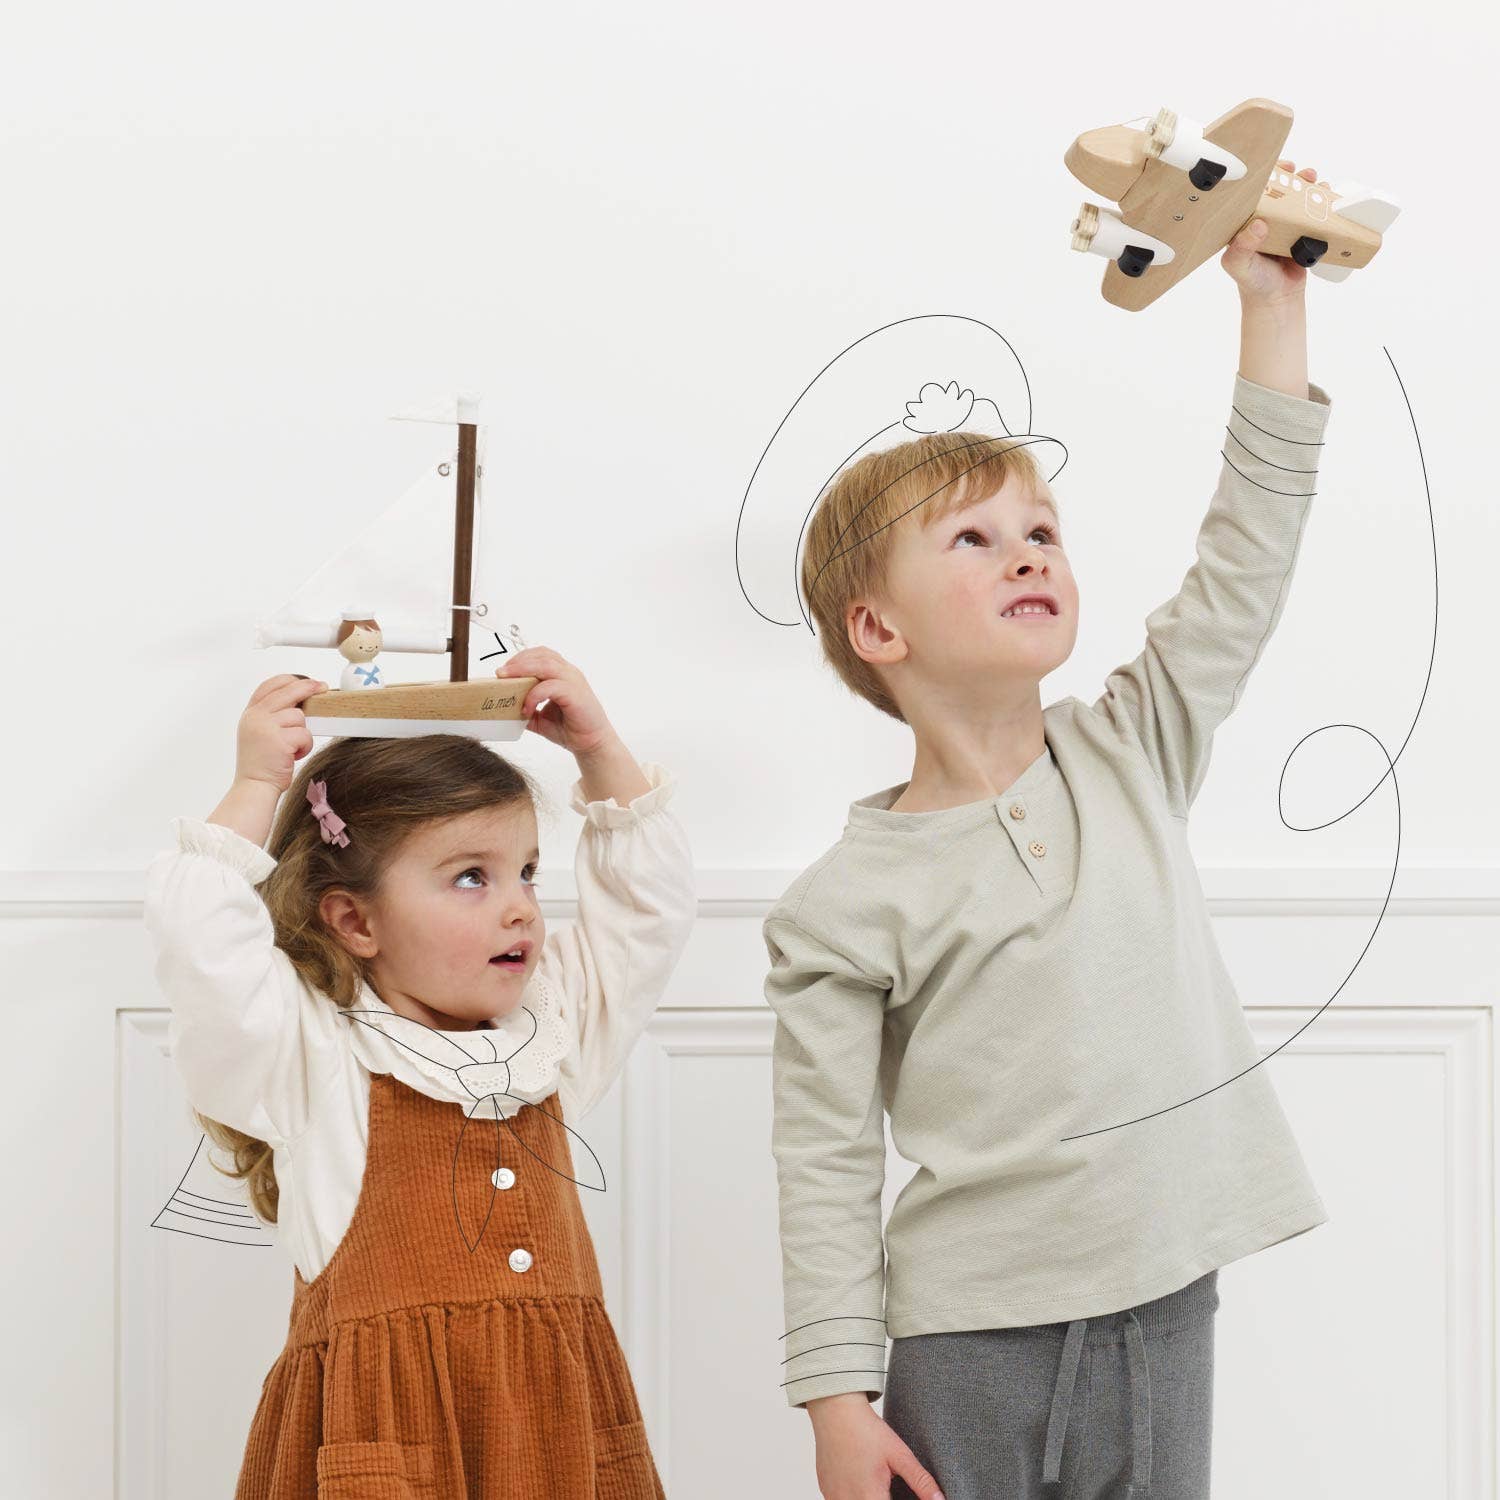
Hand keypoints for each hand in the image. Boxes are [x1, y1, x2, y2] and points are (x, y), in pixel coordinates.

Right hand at [235, 674, 327, 792]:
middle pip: (287, 692)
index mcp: (250, 713)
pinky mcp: (279, 740)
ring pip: (299, 716)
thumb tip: (301, 699)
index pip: (269, 686)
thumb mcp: (259, 732)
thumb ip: (272, 714)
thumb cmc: (261, 763)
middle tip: (322, 687)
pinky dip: (305, 746)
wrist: (255, 785)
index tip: (306, 681)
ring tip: (292, 748)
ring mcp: (266, 727)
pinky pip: (305, 734)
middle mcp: (256, 717)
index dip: (289, 680)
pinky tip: (293, 756)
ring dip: (302, 733)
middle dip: (308, 688)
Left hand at [495, 647, 618, 758]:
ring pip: (546, 665)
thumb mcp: (541, 719)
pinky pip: (551, 686)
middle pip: (541, 655)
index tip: (503, 671)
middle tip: (500, 673)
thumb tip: (504, 709)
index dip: (520, 659)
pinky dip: (534, 695)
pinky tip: (526, 708)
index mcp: (562, 675)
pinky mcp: (575, 694)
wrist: (593, 744)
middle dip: (518, 662)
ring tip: (506, 681)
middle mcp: (569, 674)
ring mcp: (574, 682)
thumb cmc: (572, 729)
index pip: (541, 655)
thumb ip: (527, 710)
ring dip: (522, 670)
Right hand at [808, 1395, 945, 1498]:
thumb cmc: (867, 1430)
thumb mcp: (899, 1454)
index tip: (898, 1494)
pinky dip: (853, 1495)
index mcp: (869, 1496)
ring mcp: (833, 1497)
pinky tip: (860, 1479)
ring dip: (869, 1497)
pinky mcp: (826, 1490)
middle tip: (888, 1485)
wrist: (834, 1408)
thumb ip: (920, 1481)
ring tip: (875, 1481)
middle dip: (884, 1499)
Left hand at [1220, 161, 1321, 306]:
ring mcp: (1284, 225)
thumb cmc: (1253, 282)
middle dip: (1290, 176)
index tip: (1274, 168)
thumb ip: (1243, 248)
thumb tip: (1258, 225)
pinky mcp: (1301, 232)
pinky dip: (1321, 202)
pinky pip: (1312, 213)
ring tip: (1316, 182)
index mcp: (1244, 223)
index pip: (1252, 193)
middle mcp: (1264, 219)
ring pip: (1297, 198)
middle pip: (1278, 190)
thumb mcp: (1239, 266)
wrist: (1277, 300)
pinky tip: (1328, 196)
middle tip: (1300, 173)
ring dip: (1308, 186)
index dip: (1262, 176)